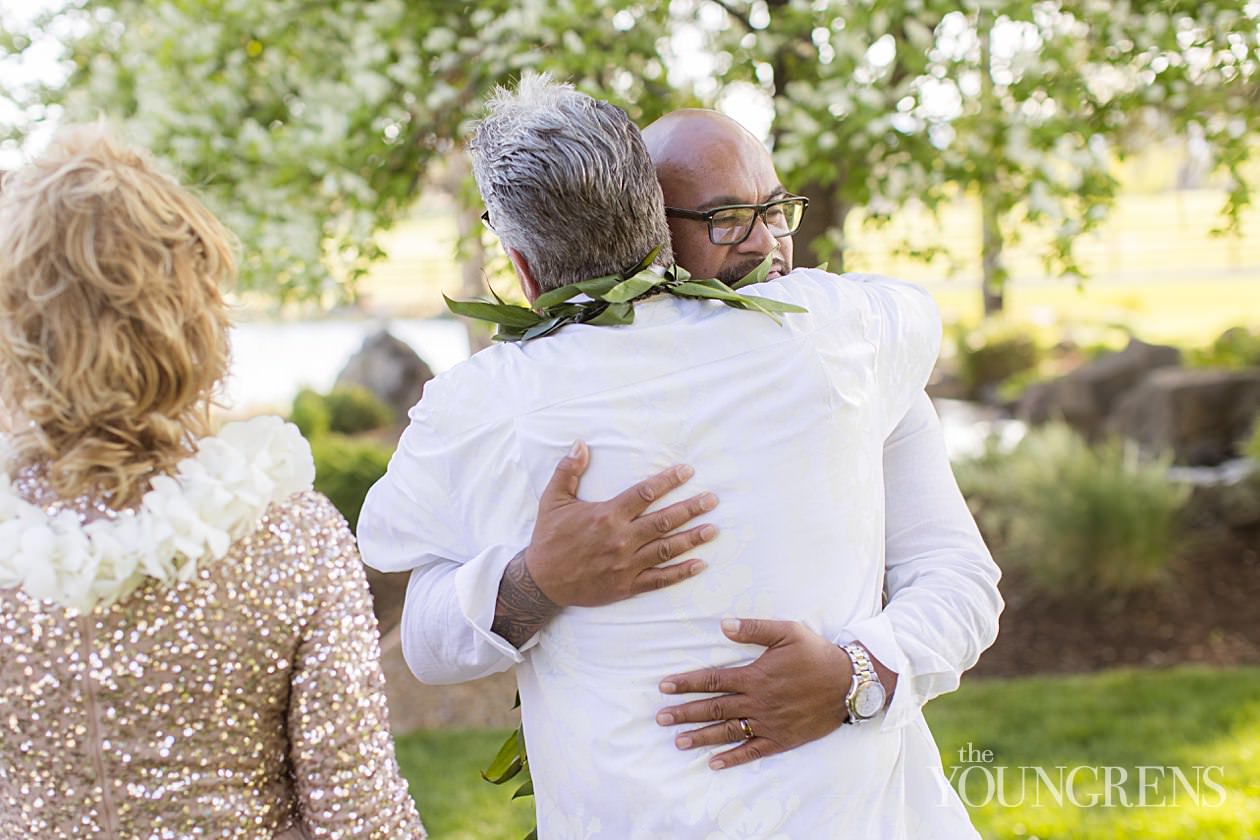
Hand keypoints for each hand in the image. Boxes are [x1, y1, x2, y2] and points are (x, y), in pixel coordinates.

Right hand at [525, 440, 718, 607]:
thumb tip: (580, 444)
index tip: (687, 472)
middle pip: (664, 520)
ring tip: (713, 528)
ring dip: (693, 538)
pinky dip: (681, 573)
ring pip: (667, 549)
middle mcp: (621, 539)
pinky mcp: (627, 586)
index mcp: (607, 516)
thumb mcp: (552, 500)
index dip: (668, 481)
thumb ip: (568, 471)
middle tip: (712, 499)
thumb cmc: (549, 539)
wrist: (541, 582)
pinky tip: (699, 564)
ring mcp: (626, 565)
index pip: (645, 494)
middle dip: (691, 508)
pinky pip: (659, 579)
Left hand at [655, 618, 853, 769]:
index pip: (713, 680)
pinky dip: (733, 758)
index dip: (687, 683)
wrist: (849, 683)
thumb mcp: (787, 632)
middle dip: (685, 712)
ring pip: (729, 731)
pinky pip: (753, 751)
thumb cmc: (816, 654)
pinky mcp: (782, 738)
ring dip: (702, 736)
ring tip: (678, 741)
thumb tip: (723, 625)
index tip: (664, 686)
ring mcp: (769, 723)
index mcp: (755, 676)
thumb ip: (754, 629)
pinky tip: (714, 764)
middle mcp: (758, 702)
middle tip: (661, 718)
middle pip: (714, 708)